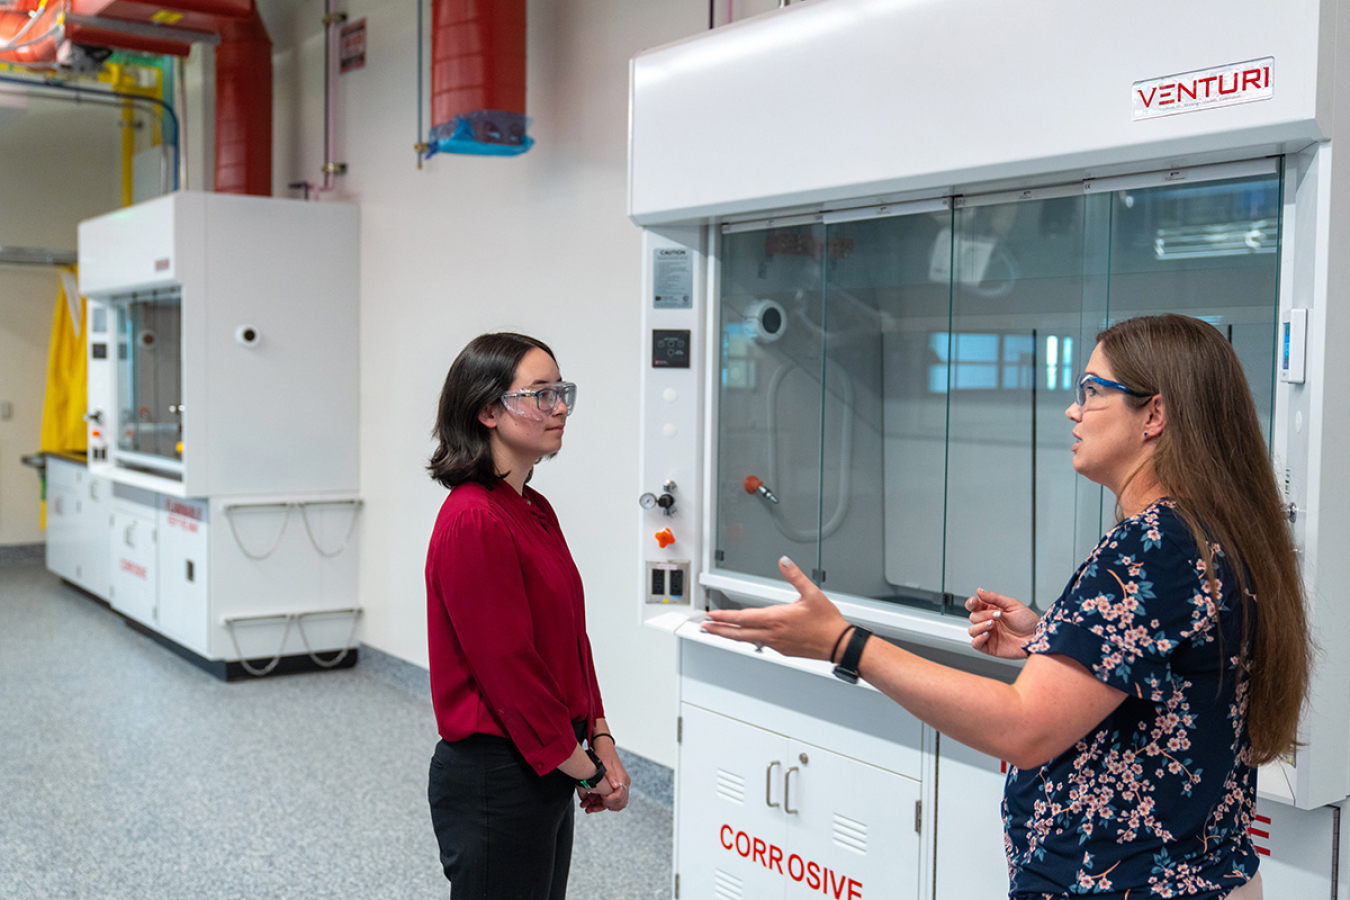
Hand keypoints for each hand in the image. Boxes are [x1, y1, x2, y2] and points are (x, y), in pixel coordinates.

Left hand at [595, 741, 629, 812]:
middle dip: (604, 807)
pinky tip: (591, 803)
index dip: (608, 801)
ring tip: (589, 807)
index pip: (619, 798)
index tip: (598, 799)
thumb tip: (616, 787)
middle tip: (591, 807)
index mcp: (623, 779)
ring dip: (602, 807)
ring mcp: (620, 785)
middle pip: (618, 803)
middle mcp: (624, 784)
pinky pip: (611, 799)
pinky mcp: (616, 785)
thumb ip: (611, 776)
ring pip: (615, 803)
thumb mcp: (605, 765)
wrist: (604, 747)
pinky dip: (602, 803)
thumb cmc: (604, 754)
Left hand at [701, 557, 848, 660]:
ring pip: (747, 640)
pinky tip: (746, 636)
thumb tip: (784, 562)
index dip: (725, 616)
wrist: (838, 644)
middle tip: (705, 628)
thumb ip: (795, 576)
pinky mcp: (783, 650)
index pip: (743, 618)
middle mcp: (773, 633)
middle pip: (739, 633)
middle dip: (719, 630)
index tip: (711, 615)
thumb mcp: (812, 593)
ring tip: (719, 631)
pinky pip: (761, 644)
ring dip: (731, 635)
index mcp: (777, 618)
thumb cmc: (827, 622)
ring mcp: (777, 644)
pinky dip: (748, 639)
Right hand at [965, 588, 1038, 659]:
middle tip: (997, 615)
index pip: (975, 606)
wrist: (1037, 637)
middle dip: (983, 615)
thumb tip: (980, 591)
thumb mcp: (1013, 605)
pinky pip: (976, 644)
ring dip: (980, 626)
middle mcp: (988, 622)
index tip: (975, 601)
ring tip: (992, 624)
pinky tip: (987, 635)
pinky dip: (978, 639)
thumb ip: (994, 597)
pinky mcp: (990, 647)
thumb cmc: (1028, 622)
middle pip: (973, 617)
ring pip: (972, 630)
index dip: (971, 603)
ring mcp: (989, 635)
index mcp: (992, 610)